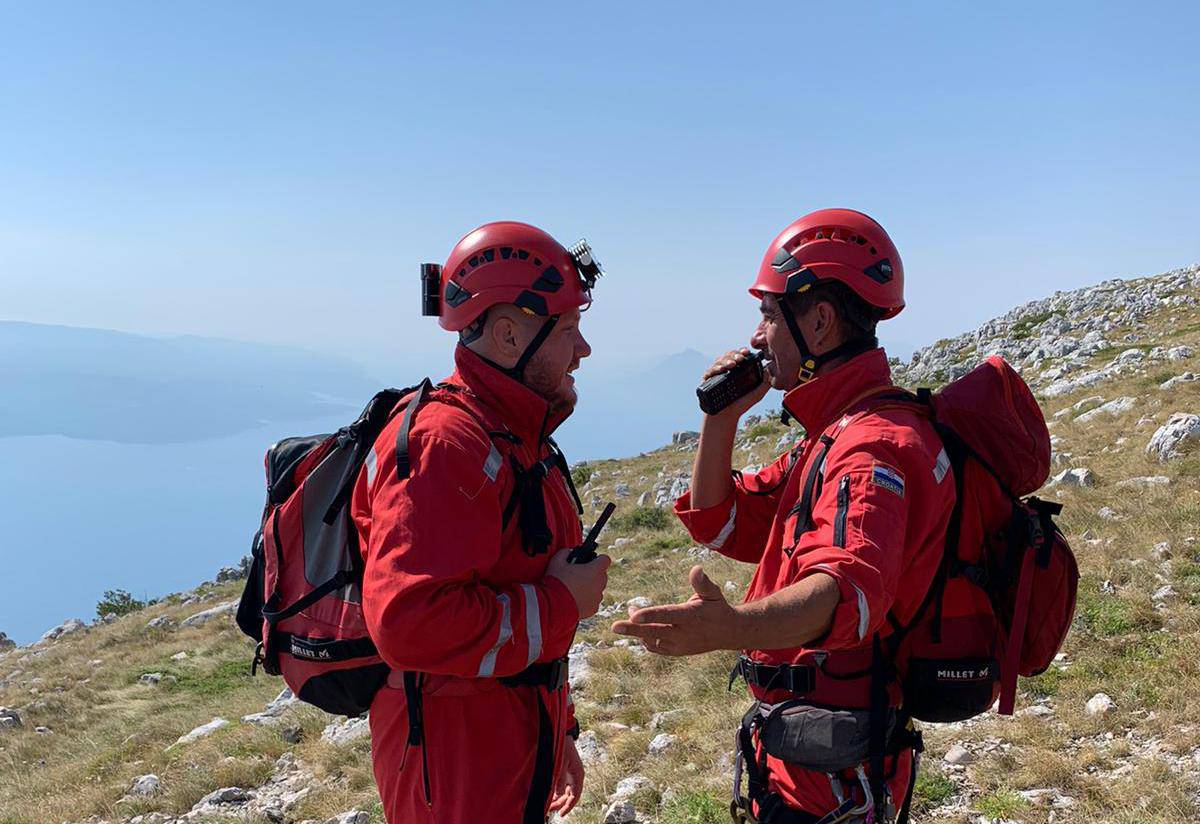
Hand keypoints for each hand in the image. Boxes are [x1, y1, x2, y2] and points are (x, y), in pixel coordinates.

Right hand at [546, 548, 610, 618]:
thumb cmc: (556, 582)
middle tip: (578, 574)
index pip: (605, 559)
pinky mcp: (593, 609)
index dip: (597, 559)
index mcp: (595, 570)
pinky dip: (586, 600)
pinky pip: (592, 601)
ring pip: (597, 589)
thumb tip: (569, 552)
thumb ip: (565, 552)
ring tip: (574, 588)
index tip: (590, 561)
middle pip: (602, 575)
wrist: (553, 606)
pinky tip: (574, 599)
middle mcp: (600, 584)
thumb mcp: (557, 560)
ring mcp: (597, 598)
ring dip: (590, 587)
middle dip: (593, 574)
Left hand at [548, 734, 584, 815]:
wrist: (562, 732)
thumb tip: (557, 795)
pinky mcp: (565, 771)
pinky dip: (556, 791)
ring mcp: (570, 774)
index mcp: (578, 775)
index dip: (568, 806)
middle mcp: (576, 776)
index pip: (575, 796)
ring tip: (547, 804)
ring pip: (565, 791)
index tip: (561, 814)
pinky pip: (562, 785)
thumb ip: (559, 779)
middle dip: (560, 804)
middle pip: (569, 796)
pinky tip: (548, 795)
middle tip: (549, 810)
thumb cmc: (563, 746)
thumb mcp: (560, 763)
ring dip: (557, 798)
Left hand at [611, 566, 741, 655]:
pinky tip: (638, 627)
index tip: (634, 613)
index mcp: (691, 616)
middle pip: (654, 632)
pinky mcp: (676, 652)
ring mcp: (679, 645)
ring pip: (652, 641)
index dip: (650, 614)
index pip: (667, 615)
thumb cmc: (717, 608)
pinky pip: (656, 648)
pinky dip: (645, 639)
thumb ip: (703, 583)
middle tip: (614, 626)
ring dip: (637, 631)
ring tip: (628, 616)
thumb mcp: (714, 593)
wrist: (728, 633)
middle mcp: (684, 633)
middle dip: (633, 629)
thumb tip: (696, 569)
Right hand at [702, 349, 769, 423]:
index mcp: (737, 370)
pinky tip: (721, 369)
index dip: (742, 351)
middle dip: (735, 354)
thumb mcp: (757, 394)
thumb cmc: (741, 405)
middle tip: (740, 358)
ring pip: (719, 360)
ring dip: (726, 360)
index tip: (747, 352)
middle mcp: (726, 369)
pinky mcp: (707, 380)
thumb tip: (771, 369)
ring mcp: (716, 374)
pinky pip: (709, 371)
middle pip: (729, 355)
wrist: (727, 416)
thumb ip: (765, 382)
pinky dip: (715, 368)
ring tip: (732, 364)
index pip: (739, 355)